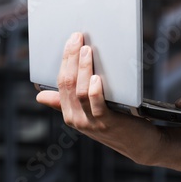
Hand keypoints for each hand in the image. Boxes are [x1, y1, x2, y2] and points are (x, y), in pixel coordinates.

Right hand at [36, 32, 163, 164]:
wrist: (140, 144)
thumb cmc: (115, 122)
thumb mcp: (87, 112)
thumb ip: (66, 102)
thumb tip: (40, 96)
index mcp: (69, 113)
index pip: (61, 83)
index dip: (65, 60)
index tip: (70, 40)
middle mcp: (76, 119)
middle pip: (69, 84)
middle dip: (71, 58)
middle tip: (77, 37)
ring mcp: (92, 123)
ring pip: (81, 92)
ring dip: (84, 69)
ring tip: (88, 50)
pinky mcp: (108, 124)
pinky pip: (97, 106)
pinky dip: (95, 91)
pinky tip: (97, 77)